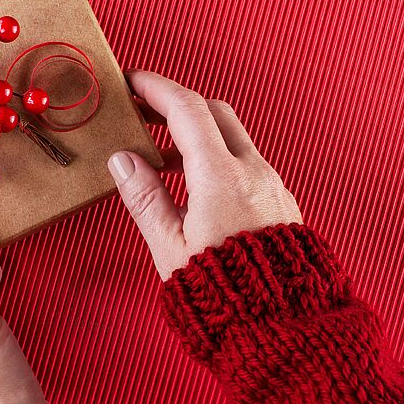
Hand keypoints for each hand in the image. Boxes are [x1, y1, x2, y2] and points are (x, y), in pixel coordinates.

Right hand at [108, 70, 302, 278]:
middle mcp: (253, 171)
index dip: (157, 88)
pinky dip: (217, 156)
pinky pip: (246, 161)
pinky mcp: (280, 200)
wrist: (280, 321)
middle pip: (215, 112)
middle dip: (177, 104)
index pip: (188, 110)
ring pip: (233, 137)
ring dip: (197, 133)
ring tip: (160, 157)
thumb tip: (123, 159)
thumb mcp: (170, 246)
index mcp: (221, 178)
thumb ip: (145, 198)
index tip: (132, 83)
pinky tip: (194, 184)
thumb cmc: (220, 292)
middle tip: (143, 112)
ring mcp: (271, 184)